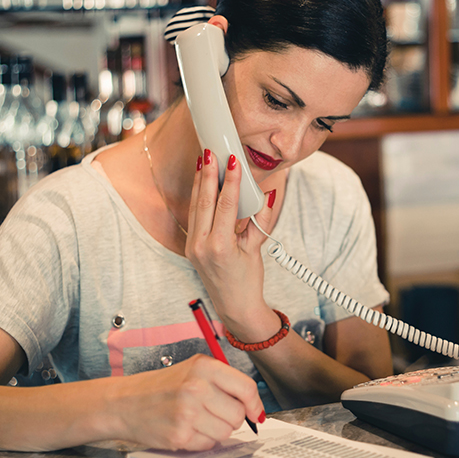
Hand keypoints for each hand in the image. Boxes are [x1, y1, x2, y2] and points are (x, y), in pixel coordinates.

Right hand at [114, 354, 264, 451]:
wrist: (124, 402)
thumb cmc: (161, 387)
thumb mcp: (193, 370)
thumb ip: (223, 381)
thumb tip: (252, 404)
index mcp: (204, 367)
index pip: (246, 388)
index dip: (254, 404)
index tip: (255, 411)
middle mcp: (197, 387)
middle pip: (238, 414)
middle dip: (231, 418)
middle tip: (214, 413)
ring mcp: (188, 412)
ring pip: (226, 432)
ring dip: (216, 430)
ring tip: (198, 419)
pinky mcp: (180, 434)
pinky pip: (208, 444)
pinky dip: (202, 440)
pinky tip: (188, 428)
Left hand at [185, 150, 277, 337]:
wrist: (234, 306)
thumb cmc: (248, 280)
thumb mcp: (257, 249)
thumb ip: (262, 220)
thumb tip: (269, 194)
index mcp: (220, 247)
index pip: (225, 205)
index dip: (230, 181)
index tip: (233, 161)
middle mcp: (201, 246)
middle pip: (204, 201)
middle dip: (208, 174)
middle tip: (211, 151)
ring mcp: (192, 246)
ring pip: (195, 206)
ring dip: (200, 182)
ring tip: (203, 160)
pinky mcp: (190, 246)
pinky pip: (193, 215)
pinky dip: (197, 196)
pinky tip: (201, 182)